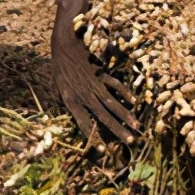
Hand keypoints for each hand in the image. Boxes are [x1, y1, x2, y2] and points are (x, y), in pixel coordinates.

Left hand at [52, 28, 139, 145]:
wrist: (65, 45)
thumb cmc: (59, 67)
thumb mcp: (58, 87)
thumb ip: (69, 101)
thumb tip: (79, 114)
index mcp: (71, 101)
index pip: (84, 123)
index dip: (94, 137)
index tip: (104, 150)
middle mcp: (85, 96)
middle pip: (104, 116)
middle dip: (118, 130)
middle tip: (131, 141)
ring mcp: (95, 86)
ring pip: (113, 103)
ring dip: (125, 116)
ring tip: (136, 126)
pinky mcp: (101, 75)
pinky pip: (115, 86)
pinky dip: (124, 94)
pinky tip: (133, 102)